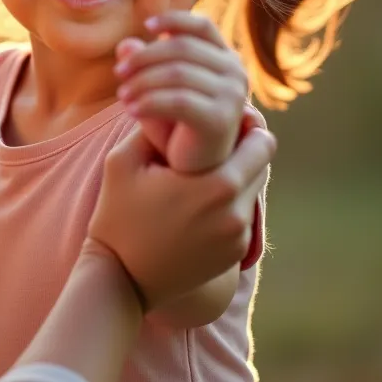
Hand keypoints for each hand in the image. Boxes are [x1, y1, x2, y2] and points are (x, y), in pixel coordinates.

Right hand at [87, 121, 274, 311]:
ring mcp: (238, 237)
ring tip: (206, 171)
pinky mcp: (234, 255)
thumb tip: (177, 101)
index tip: (226, 121)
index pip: (261, 141)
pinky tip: (200, 203)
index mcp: (218, 185)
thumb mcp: (124, 160)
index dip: (246, 127)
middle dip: (244, 150)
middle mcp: (237, 212)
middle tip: (217, 142)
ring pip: (254, 189)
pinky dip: (229, 205)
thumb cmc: (118, 215)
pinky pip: (243, 216)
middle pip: (263, 164)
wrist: (120, 279)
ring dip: (238, 177)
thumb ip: (155, 125)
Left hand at [115, 11, 248, 173]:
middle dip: (144, 58)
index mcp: (225, 59)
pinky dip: (149, 102)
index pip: (202, 26)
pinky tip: (131, 110)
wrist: (192, 170)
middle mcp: (235, 73)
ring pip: (176, 73)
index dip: (174, 20)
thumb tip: (125, 44)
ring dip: (142, 82)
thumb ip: (143, 64)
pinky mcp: (221, 119)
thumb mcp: (155, 88)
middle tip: (119, 74)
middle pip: (182, 48)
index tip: (145, 26)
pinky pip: (178, 101)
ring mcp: (233, 96)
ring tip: (122, 95)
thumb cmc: (174, 124)